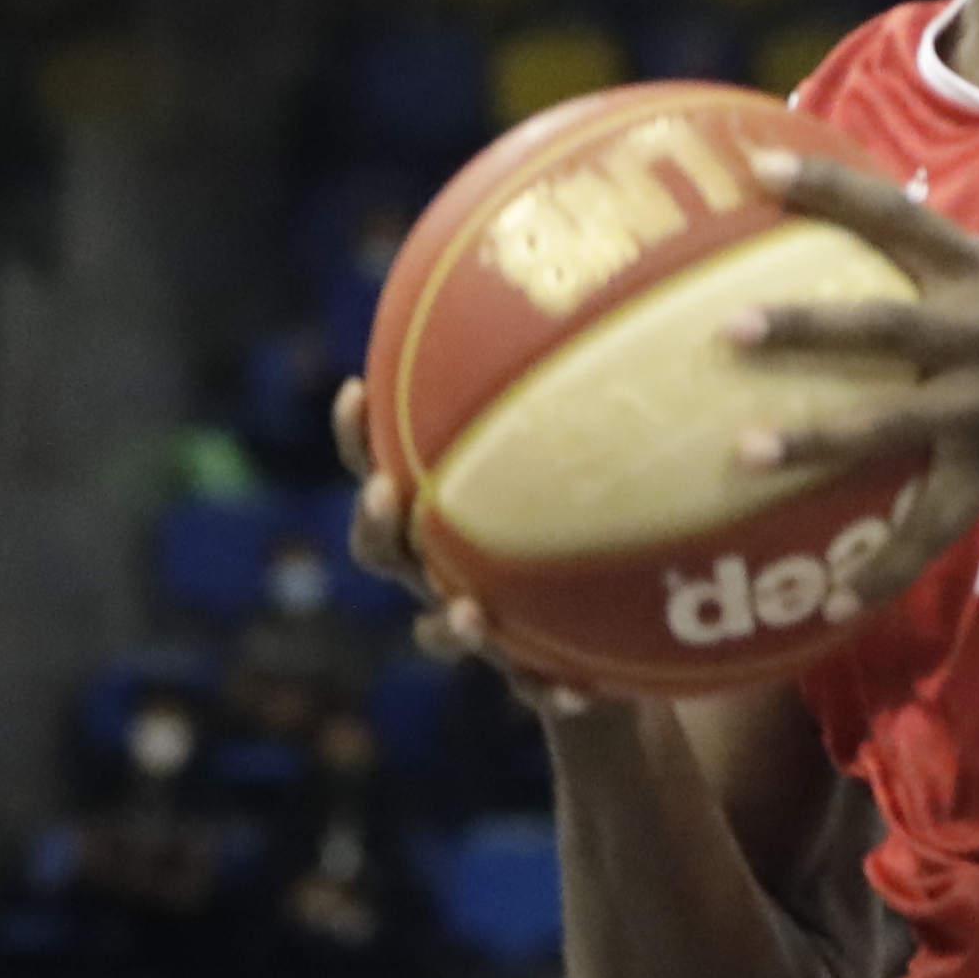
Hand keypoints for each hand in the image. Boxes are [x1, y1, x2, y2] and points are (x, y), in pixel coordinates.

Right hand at [332, 385, 660, 719]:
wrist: (622, 648)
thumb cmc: (602, 530)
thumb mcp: (601, 459)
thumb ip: (595, 398)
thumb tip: (622, 284)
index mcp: (445, 512)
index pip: (380, 465)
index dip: (356, 437)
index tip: (356, 391)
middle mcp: (445, 570)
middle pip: (381, 552)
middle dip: (376, 523)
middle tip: (389, 493)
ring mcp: (482, 629)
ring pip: (439, 632)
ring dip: (449, 625)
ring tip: (470, 616)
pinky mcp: (532, 682)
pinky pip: (533, 693)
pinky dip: (552, 692)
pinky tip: (579, 691)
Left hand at [722, 150, 978, 608]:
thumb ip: (955, 288)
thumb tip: (873, 271)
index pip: (896, 214)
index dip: (828, 188)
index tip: (759, 168)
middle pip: (878, 322)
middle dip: (801, 324)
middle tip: (726, 326)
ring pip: (888, 421)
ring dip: (814, 439)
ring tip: (744, 451)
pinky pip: (930, 524)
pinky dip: (884, 563)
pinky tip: (838, 598)